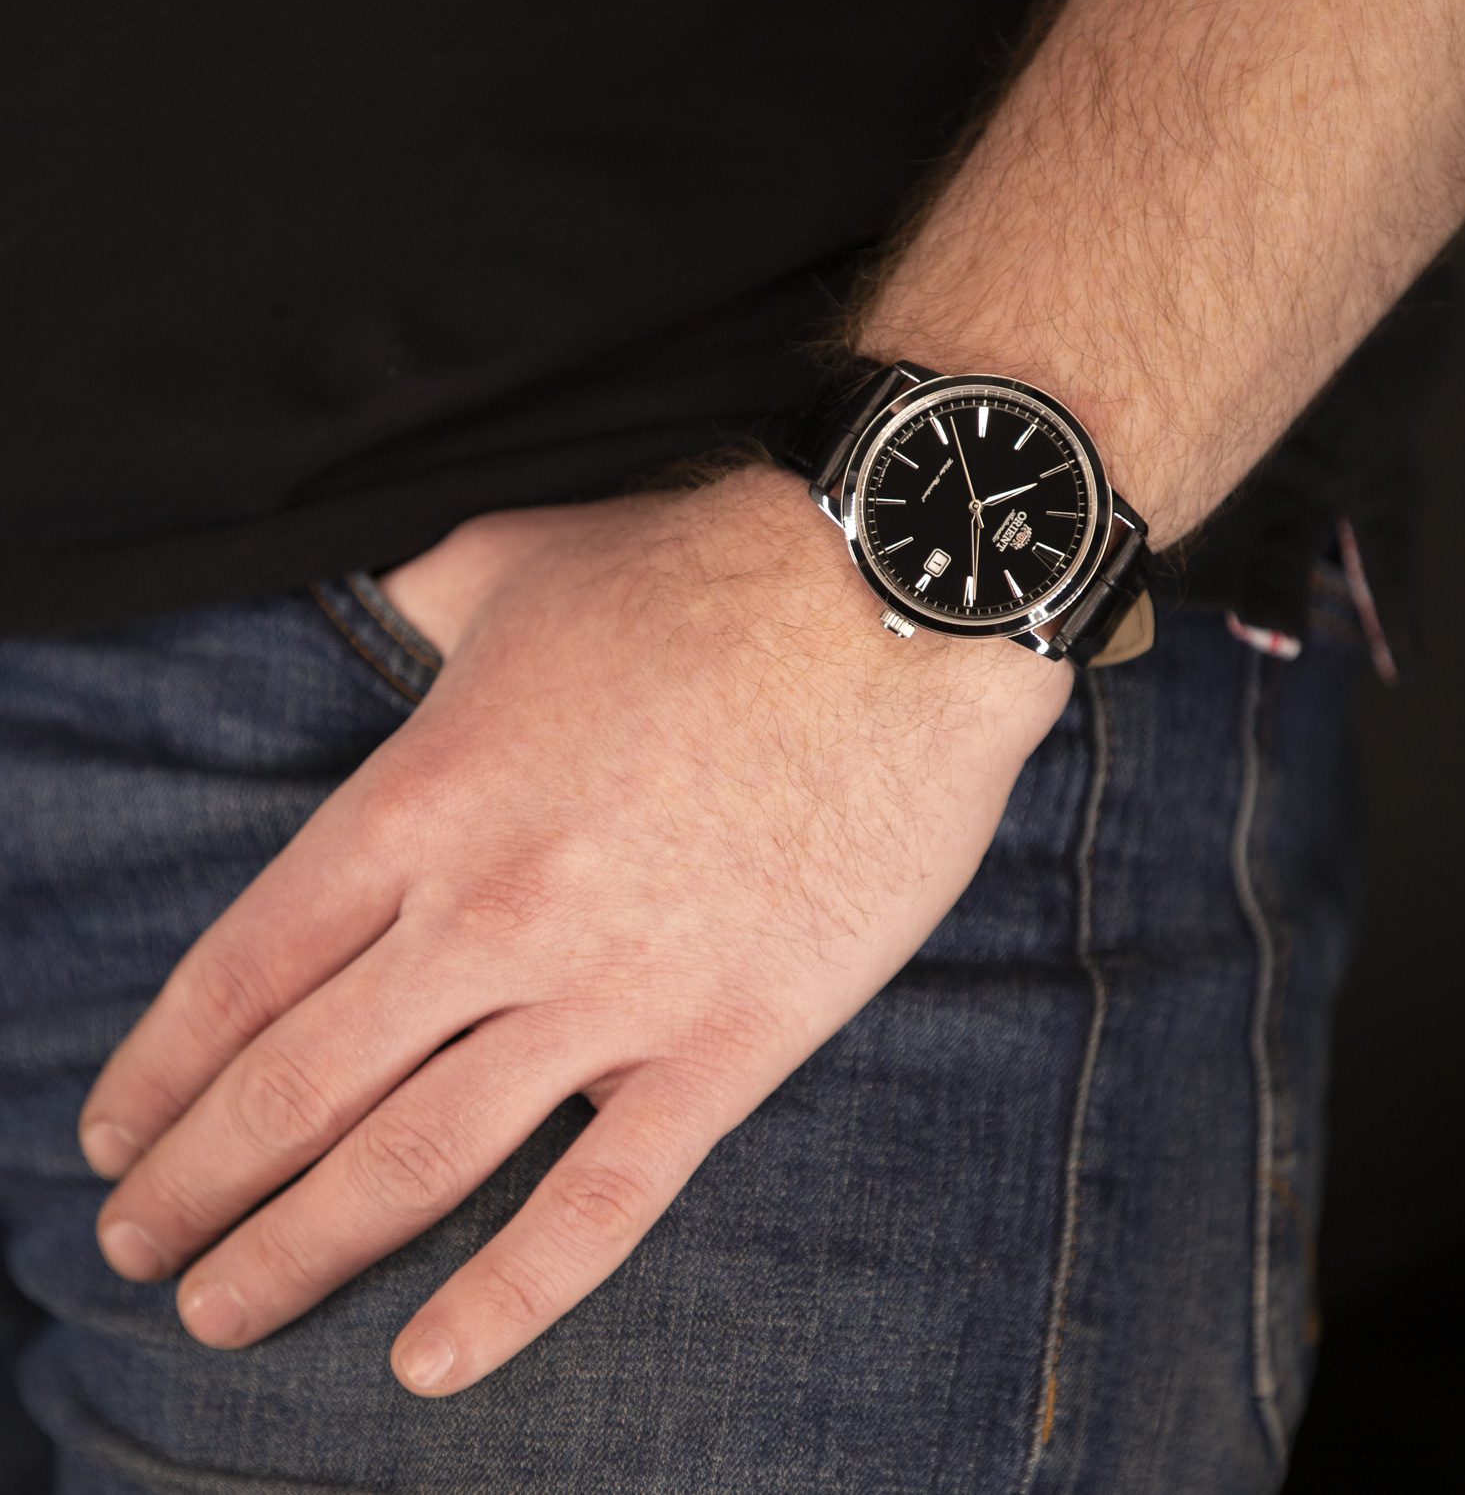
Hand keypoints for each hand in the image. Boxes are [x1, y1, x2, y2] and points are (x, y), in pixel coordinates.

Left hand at [77, 465, 1071, 1396]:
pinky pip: (599, 1205)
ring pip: (414, 1158)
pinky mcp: (723, 1043)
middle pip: (298, 1083)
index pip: (246, 969)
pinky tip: (430, 1364)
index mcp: (424, 799)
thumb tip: (379, 608)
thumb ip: (419, 601)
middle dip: (198, 1182)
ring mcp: (604, 989)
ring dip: (297, 1251)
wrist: (889, 611)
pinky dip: (509, 1297)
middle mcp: (488, 911)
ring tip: (220, 1312)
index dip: (162, 1069)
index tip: (114, 1138)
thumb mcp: (515, 561)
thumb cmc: (704, 575)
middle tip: (138, 1247)